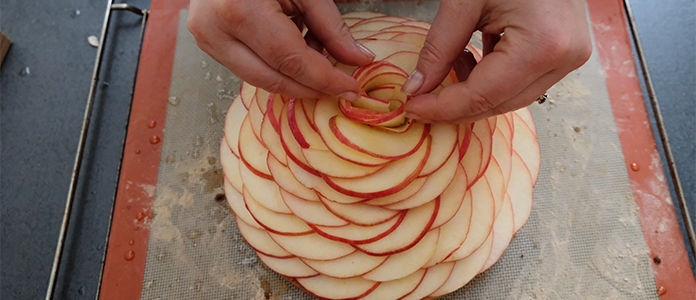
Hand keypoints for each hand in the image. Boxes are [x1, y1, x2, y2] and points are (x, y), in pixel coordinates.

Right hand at [188, 0, 375, 100]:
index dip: (324, 80)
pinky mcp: (206, 43)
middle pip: (273, 79)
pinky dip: (276, 67)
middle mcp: (216, 30)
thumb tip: (359, 59)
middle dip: (311, 87)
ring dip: (294, 77)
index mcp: (240, 10)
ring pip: (259, 79)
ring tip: (317, 54)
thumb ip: (331, 26)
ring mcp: (206, 39)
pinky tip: (294, 49)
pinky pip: (248, 68)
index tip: (351, 88)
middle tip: (341, 86)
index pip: (290, 61)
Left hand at [401, 0, 592, 123]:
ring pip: (512, 97)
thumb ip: (438, 48)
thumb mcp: (464, 1)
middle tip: (419, 100)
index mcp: (543, 45)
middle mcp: (565, 58)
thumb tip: (416, 88)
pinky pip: (523, 80)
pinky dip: (492, 77)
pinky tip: (470, 57)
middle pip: (500, 103)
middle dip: (456, 107)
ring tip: (449, 65)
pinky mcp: (567, 51)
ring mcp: (571, 56)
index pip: (483, 96)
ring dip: (474, 91)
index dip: (442, 108)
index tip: (411, 107)